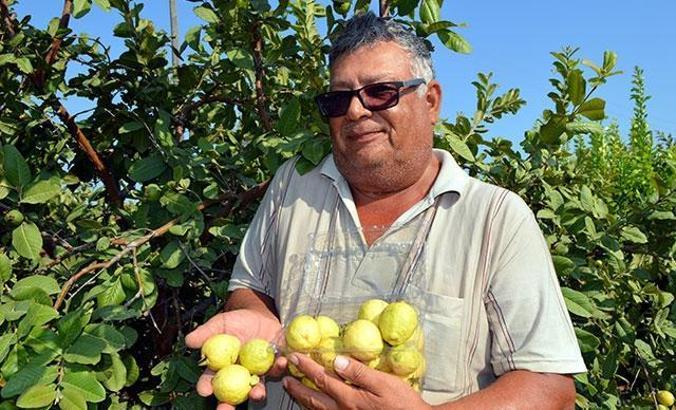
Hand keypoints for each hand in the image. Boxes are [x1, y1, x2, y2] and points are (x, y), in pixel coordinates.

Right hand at [185, 309, 286, 409]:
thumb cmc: (237, 321)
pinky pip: (278, 369)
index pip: (210, 380)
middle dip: (228, 404)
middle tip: (226, 408)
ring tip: (257, 392)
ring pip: (256, 387)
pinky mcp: (274, 365)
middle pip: (232, 394)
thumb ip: (206, 332)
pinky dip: (280, 367)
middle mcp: (239, 374)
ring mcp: (257, 372)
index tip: (204, 390)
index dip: (206, 386)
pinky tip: (282, 362)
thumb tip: (189, 340)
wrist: (260, 314)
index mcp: (222, 367)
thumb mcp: (220, 323)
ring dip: (257, 393)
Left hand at [283, 353, 430, 409]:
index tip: (295, 356)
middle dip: (298, 386)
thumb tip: (338, 360)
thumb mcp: (385, 383)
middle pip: (313, 399)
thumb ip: (360, 373)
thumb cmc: (403, 404)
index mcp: (350, 399)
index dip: (307, 367)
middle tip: (285, 376)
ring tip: (293, 390)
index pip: (322, 379)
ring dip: (303, 399)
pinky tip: (314, 406)